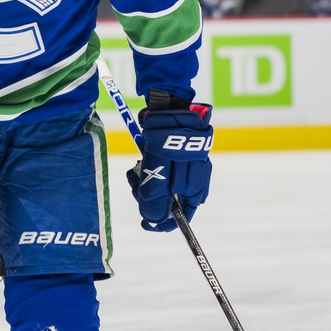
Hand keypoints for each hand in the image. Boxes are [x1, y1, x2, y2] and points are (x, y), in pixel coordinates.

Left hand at [127, 101, 213, 231]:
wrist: (166, 106)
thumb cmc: (165, 139)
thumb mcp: (158, 171)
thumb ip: (157, 197)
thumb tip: (154, 221)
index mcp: (196, 187)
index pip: (184, 215)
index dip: (164, 223)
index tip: (146, 225)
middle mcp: (194, 179)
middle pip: (170, 202)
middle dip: (149, 199)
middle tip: (135, 188)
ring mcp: (184, 167)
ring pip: (162, 187)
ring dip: (145, 184)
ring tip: (133, 173)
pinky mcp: (173, 156)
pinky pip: (159, 172)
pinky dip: (147, 172)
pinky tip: (137, 165)